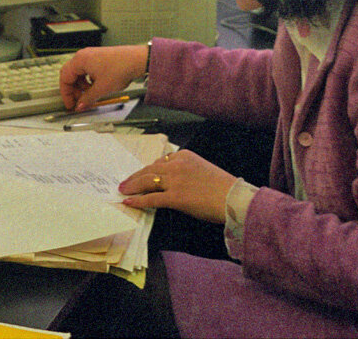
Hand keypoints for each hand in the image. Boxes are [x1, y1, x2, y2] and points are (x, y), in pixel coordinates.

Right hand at [59, 44, 147, 110]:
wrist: (138, 60)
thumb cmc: (121, 68)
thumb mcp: (102, 88)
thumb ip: (88, 99)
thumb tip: (80, 106)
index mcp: (80, 60)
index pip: (65, 78)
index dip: (66, 94)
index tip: (70, 104)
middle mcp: (84, 56)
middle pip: (70, 75)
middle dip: (73, 90)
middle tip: (79, 102)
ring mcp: (92, 56)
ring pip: (79, 73)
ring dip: (82, 86)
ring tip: (89, 95)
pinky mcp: (99, 58)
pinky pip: (88, 71)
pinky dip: (88, 81)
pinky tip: (96, 88)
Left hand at [119, 149, 237, 222]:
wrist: (234, 198)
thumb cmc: (222, 187)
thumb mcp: (202, 169)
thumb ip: (185, 170)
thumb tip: (170, 180)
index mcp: (184, 155)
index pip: (160, 161)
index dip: (148, 170)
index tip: (141, 174)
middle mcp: (177, 165)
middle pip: (149, 169)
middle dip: (135, 177)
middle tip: (124, 182)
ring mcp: (175, 181)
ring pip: (147, 181)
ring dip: (132, 186)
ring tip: (123, 190)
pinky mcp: (175, 197)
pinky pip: (151, 198)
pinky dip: (138, 200)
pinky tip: (129, 202)